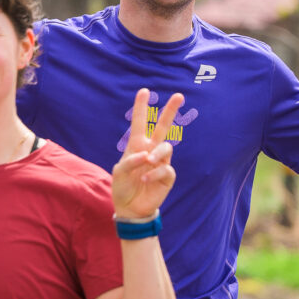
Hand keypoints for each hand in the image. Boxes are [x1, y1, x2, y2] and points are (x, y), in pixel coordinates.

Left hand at [111, 89, 179, 220]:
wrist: (131, 208)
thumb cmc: (122, 187)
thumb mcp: (119, 172)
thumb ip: (129, 161)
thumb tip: (147, 156)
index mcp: (137, 145)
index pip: (139, 123)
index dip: (141, 107)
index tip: (144, 91)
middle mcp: (151, 150)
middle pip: (163, 127)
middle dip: (170, 111)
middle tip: (178, 95)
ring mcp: (161, 162)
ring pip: (166, 147)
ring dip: (157, 154)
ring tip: (148, 162)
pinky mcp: (167, 176)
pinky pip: (166, 168)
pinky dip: (155, 173)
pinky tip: (146, 179)